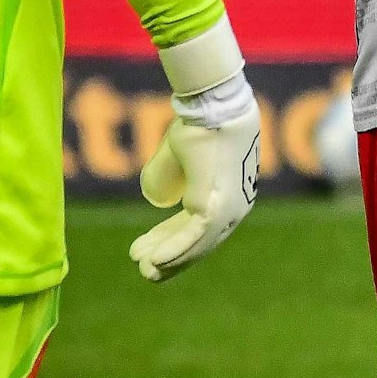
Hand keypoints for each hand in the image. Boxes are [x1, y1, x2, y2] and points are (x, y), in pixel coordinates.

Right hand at [129, 88, 261, 281]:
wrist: (212, 107)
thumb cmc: (198, 125)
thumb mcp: (177, 156)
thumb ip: (167, 176)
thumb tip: (158, 196)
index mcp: (228, 195)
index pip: (197, 227)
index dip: (168, 239)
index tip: (142, 249)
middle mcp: (234, 207)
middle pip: (198, 242)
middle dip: (167, 256)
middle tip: (142, 267)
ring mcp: (228, 208)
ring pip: (196, 245)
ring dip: (168, 259)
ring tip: (144, 270)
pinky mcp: (217, 206)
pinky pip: (194, 237)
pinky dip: (173, 250)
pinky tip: (154, 261)